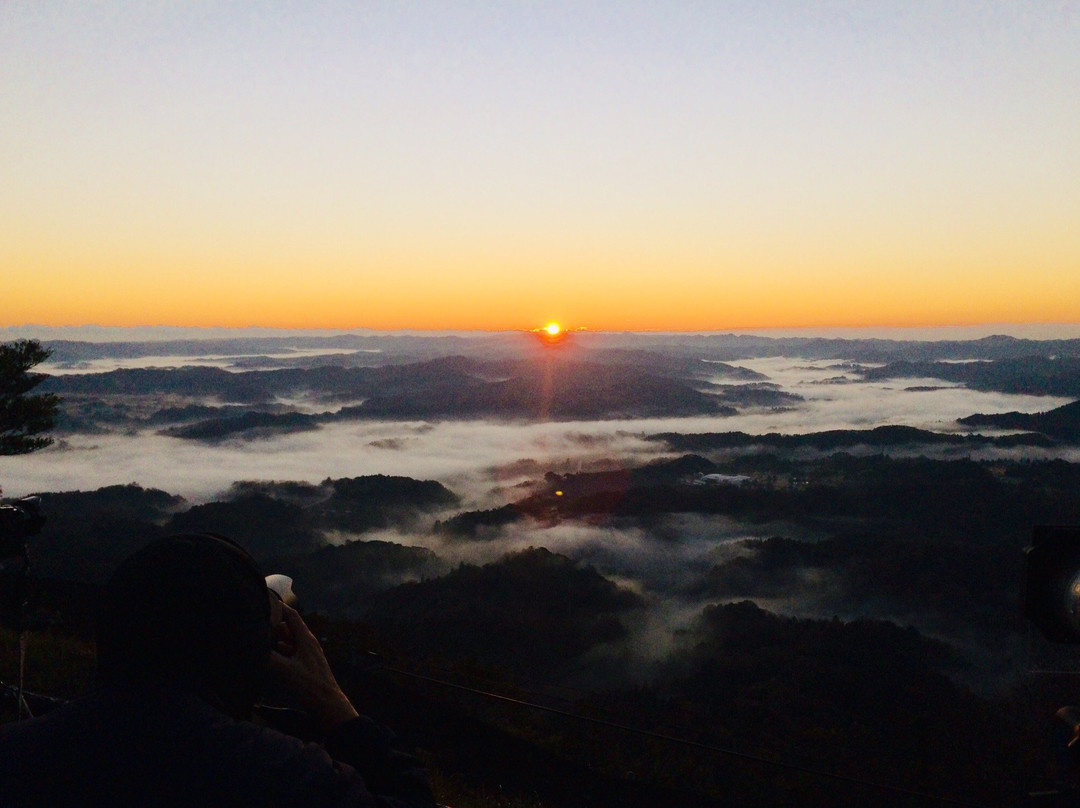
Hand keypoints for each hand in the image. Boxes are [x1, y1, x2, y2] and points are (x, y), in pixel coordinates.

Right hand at [267, 603, 358, 731]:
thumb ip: (266, 657)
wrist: (328, 704)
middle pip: (289, 627)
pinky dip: (281, 651)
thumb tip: (249, 646)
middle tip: (256, 625)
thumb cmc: (308, 685)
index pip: (291, 615)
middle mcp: (308, 643)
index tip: (262, 602)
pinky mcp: (307, 665)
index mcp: (305, 639)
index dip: (277, 607)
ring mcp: (309, 654)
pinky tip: (272, 658)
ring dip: (277, 639)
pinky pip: (292, 652)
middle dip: (273, 625)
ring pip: (290, 640)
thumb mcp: (283, 670)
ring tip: (260, 640)